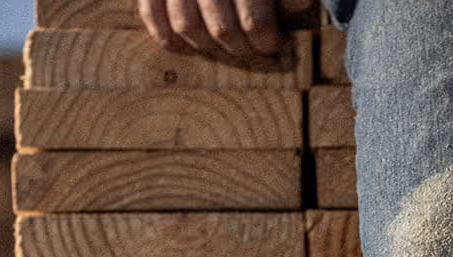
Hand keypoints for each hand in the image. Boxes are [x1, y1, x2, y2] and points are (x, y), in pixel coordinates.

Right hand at [139, 0, 283, 61]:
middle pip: (221, 29)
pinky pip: (151, 14)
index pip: (253, 20)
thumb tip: (302, 2)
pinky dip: (167, 36)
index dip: (265, 41)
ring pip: (187, 27)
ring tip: (225, 50)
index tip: (273, 45)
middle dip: (241, 50)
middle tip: (253, 54)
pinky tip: (187, 45)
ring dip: (209, 48)